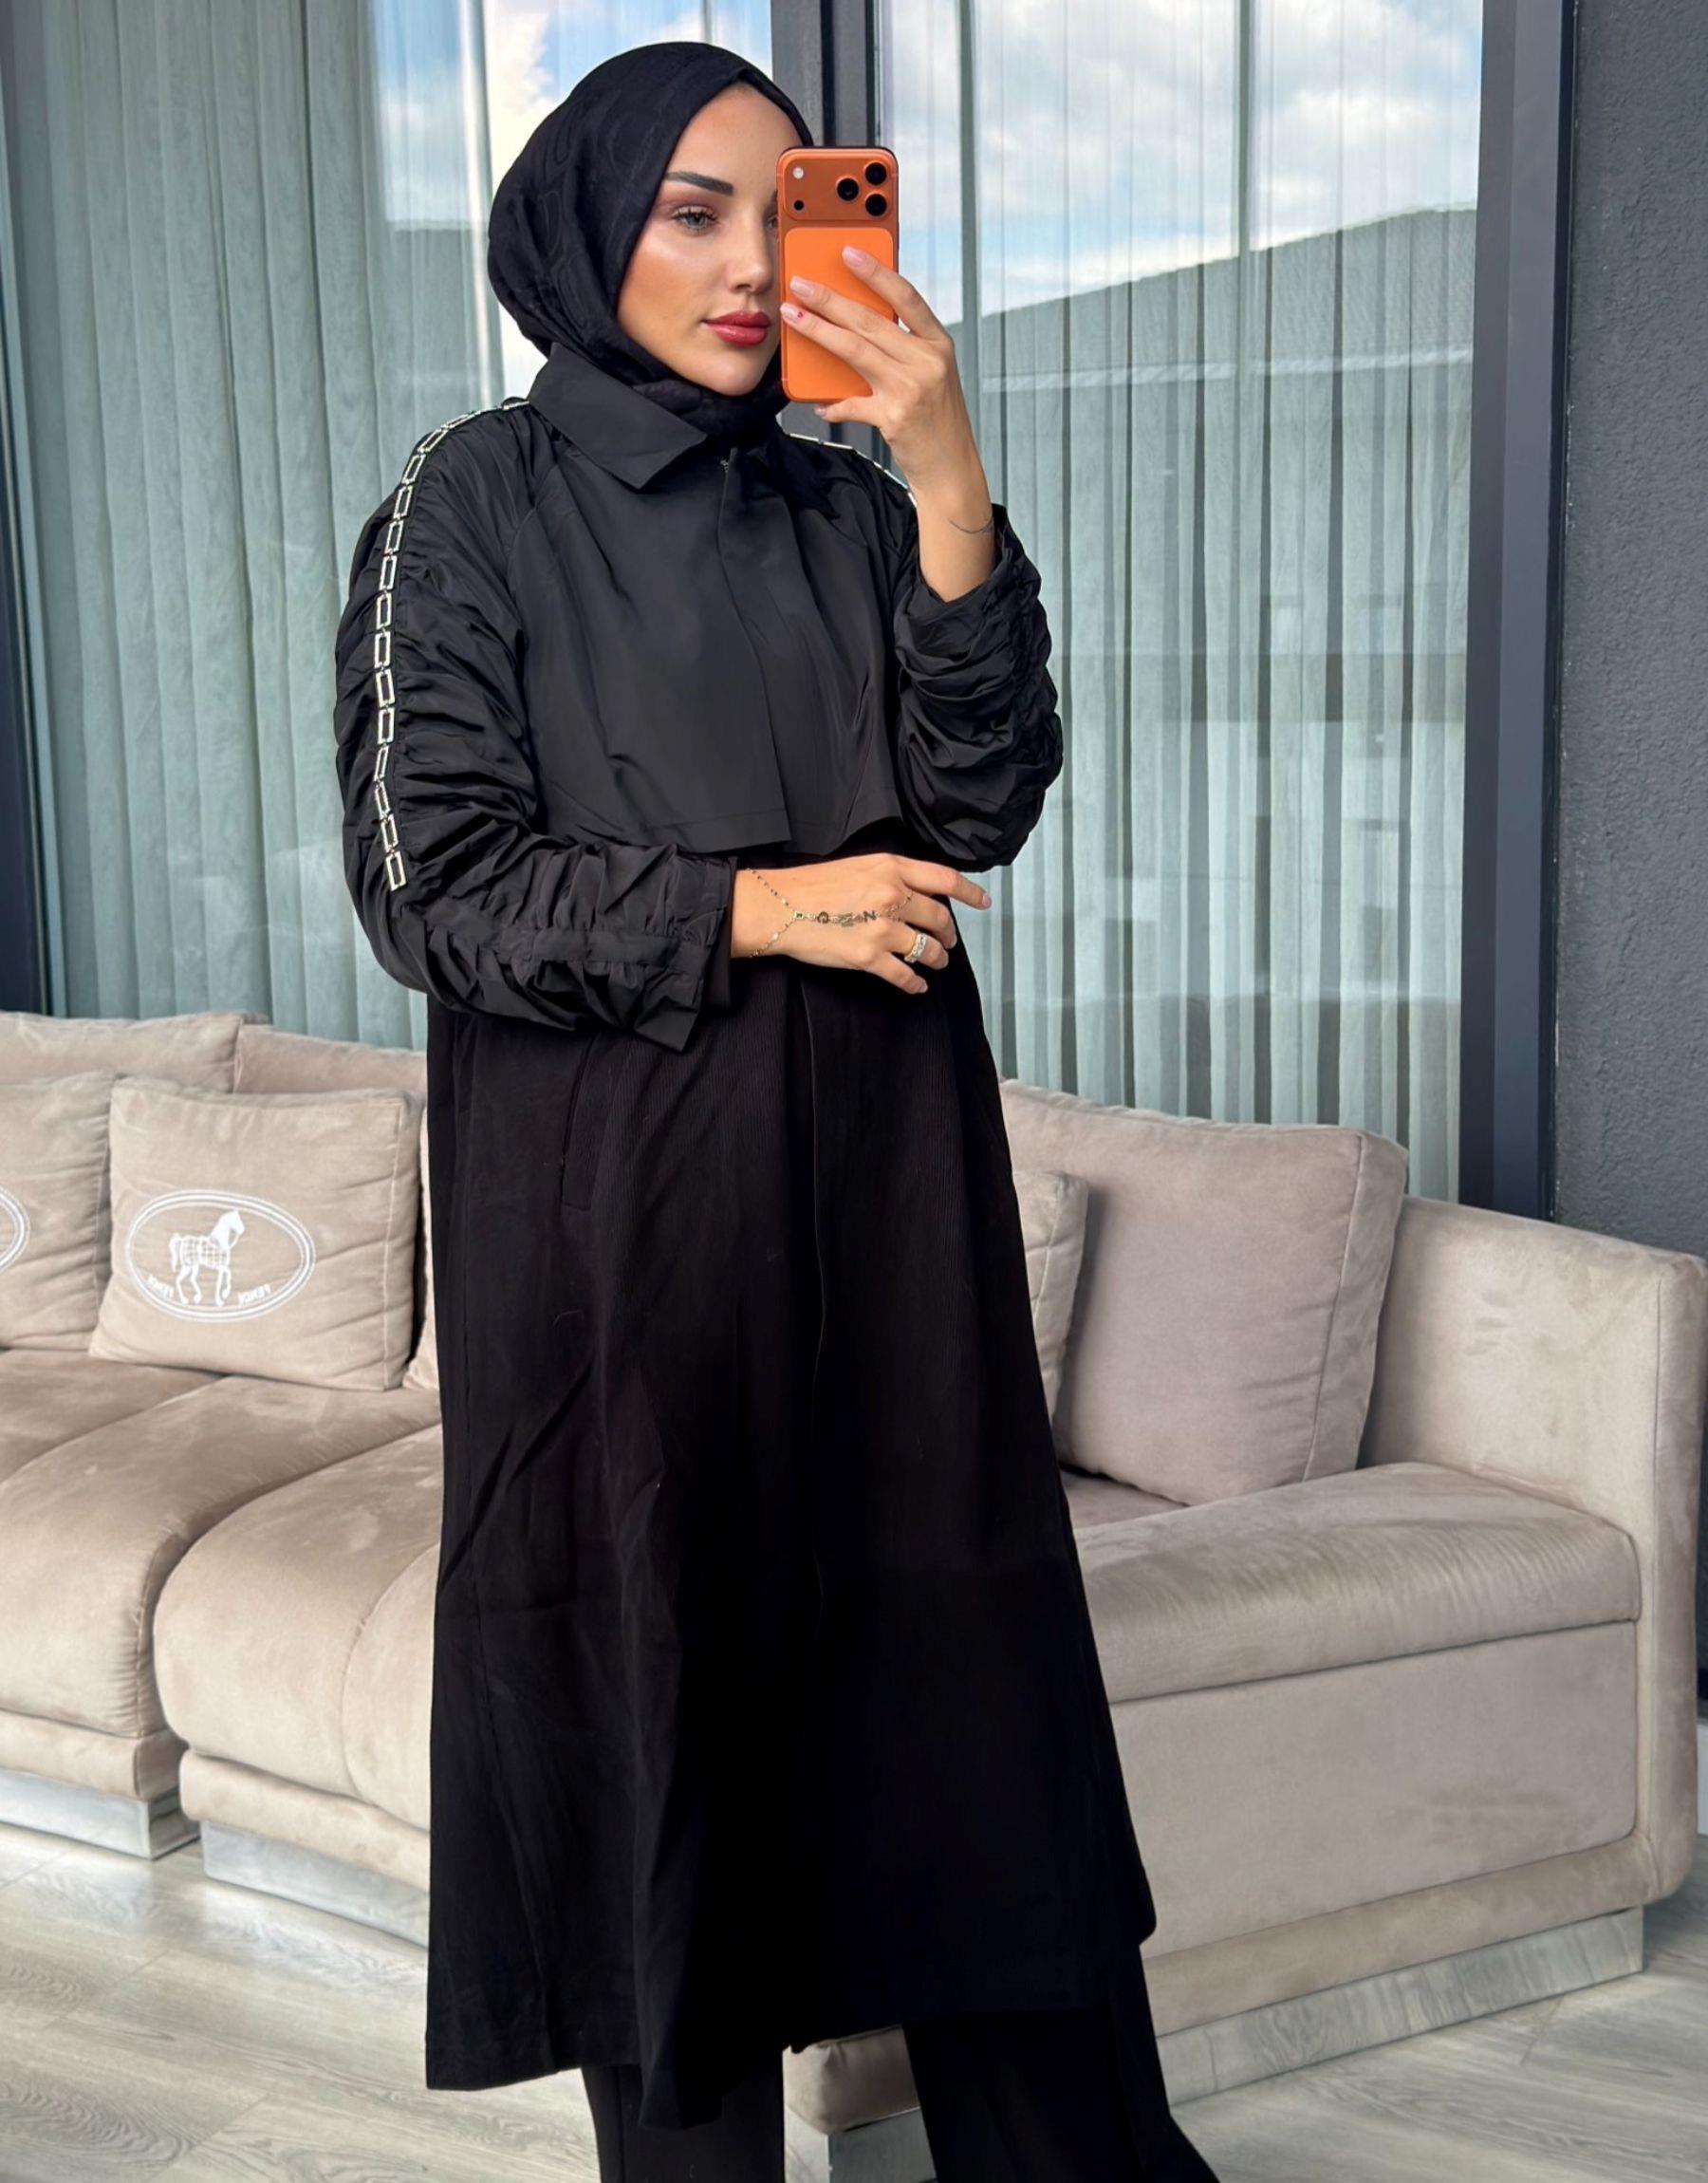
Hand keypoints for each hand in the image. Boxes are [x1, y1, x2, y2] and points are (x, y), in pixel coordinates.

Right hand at [731, 855, 990, 993]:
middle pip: (939, 918)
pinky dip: (915, 984)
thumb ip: (891, 876)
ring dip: (937, 959)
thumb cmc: (812, 886)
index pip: (944, 878)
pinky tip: (918, 987)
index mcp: (891, 868)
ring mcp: (883, 928)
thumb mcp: (858, 866)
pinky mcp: (869, 957)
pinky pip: (904, 975)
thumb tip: (915, 893)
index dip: (969, 892)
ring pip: (927, 949)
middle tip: (948, 942)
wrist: (779, 907)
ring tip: (936, 962)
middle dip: (949, 934)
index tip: (983, 902)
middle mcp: (893, 896)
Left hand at [780, 250, 976, 489]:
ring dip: (818, 331)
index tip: (849, 253)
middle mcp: (927, 362)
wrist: (951, 468)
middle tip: (801, 284)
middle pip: (870, 320)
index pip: (906, 297)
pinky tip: (818, 403)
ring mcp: (911, 389)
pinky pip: (851, 403)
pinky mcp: (893, 418)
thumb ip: (902, 349)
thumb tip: (855, 326)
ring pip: (854, 350)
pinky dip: (832, 403)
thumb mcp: (931, 375)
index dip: (877, 272)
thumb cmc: (937, 420)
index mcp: (939, 345)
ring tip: (793, 316)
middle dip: (830, 298)